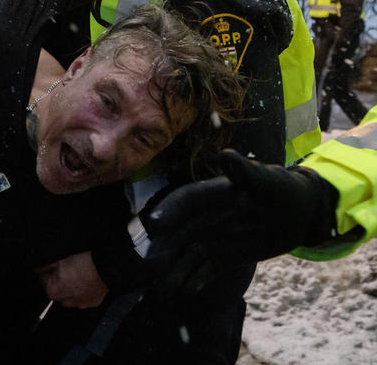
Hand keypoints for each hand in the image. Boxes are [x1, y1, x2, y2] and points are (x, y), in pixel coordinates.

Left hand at [36, 252, 108, 308]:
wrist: (106, 268)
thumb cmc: (84, 263)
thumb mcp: (59, 259)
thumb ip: (45, 265)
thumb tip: (38, 268)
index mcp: (53, 291)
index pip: (42, 278)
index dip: (48, 268)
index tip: (54, 264)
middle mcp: (65, 302)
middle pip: (56, 286)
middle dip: (59, 277)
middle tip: (68, 267)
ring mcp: (79, 304)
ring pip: (69, 291)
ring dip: (70, 283)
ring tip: (78, 272)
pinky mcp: (91, 303)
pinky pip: (82, 294)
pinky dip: (82, 288)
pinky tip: (86, 279)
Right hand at [146, 149, 337, 298]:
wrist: (296, 212)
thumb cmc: (280, 189)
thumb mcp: (266, 180)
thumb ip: (245, 171)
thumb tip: (225, 155)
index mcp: (210, 194)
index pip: (184, 201)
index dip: (169, 211)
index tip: (155, 224)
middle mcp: (205, 216)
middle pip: (177, 232)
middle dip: (163, 248)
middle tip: (152, 265)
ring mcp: (213, 237)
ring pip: (187, 254)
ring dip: (175, 269)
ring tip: (165, 287)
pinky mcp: (223, 256)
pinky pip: (206, 269)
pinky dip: (196, 280)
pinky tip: (187, 293)